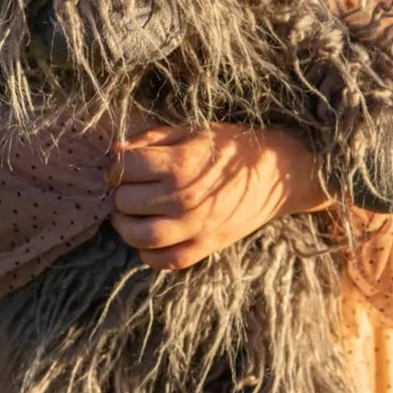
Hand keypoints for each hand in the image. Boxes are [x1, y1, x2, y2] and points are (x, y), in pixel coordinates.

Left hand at [107, 122, 331, 269]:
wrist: (277, 173)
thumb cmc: (232, 147)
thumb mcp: (192, 131)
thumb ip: (151, 139)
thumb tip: (115, 151)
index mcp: (180, 164)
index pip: (124, 168)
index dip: (117, 165)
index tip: (124, 164)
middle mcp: (183, 198)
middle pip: (125, 202)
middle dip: (120, 192)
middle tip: (128, 186)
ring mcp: (194, 227)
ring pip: (138, 236)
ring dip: (125, 225)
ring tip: (130, 212)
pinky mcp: (205, 247)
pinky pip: (162, 261)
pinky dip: (147, 252)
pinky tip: (150, 235)